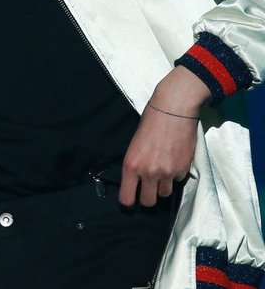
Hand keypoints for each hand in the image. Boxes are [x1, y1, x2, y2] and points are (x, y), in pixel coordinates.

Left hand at [119, 66, 210, 206]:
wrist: (173, 108)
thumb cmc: (150, 121)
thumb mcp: (135, 144)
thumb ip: (136, 164)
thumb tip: (137, 181)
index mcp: (131, 165)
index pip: (127, 199)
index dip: (129, 202)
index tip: (132, 200)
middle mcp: (148, 172)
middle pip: (148, 202)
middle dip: (149, 197)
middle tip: (149, 188)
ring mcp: (167, 173)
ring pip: (165, 194)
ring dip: (164, 186)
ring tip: (163, 170)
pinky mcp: (183, 169)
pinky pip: (178, 181)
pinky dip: (176, 174)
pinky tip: (174, 159)